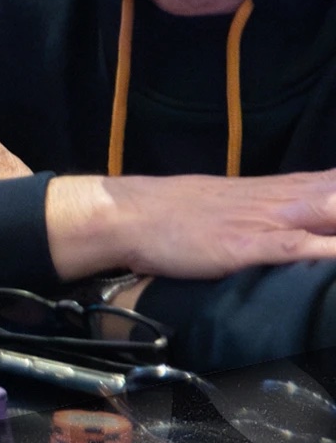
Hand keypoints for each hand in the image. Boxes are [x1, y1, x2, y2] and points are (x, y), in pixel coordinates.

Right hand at [47, 172, 335, 280]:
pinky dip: (328, 252)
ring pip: (332, 214)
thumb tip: (308, 218)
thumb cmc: (176, 215)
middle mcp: (283, 200)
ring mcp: (267, 221)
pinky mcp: (247, 245)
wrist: (128, 213)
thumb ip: (276, 209)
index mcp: (280, 190)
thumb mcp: (233, 204)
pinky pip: (300, 250)